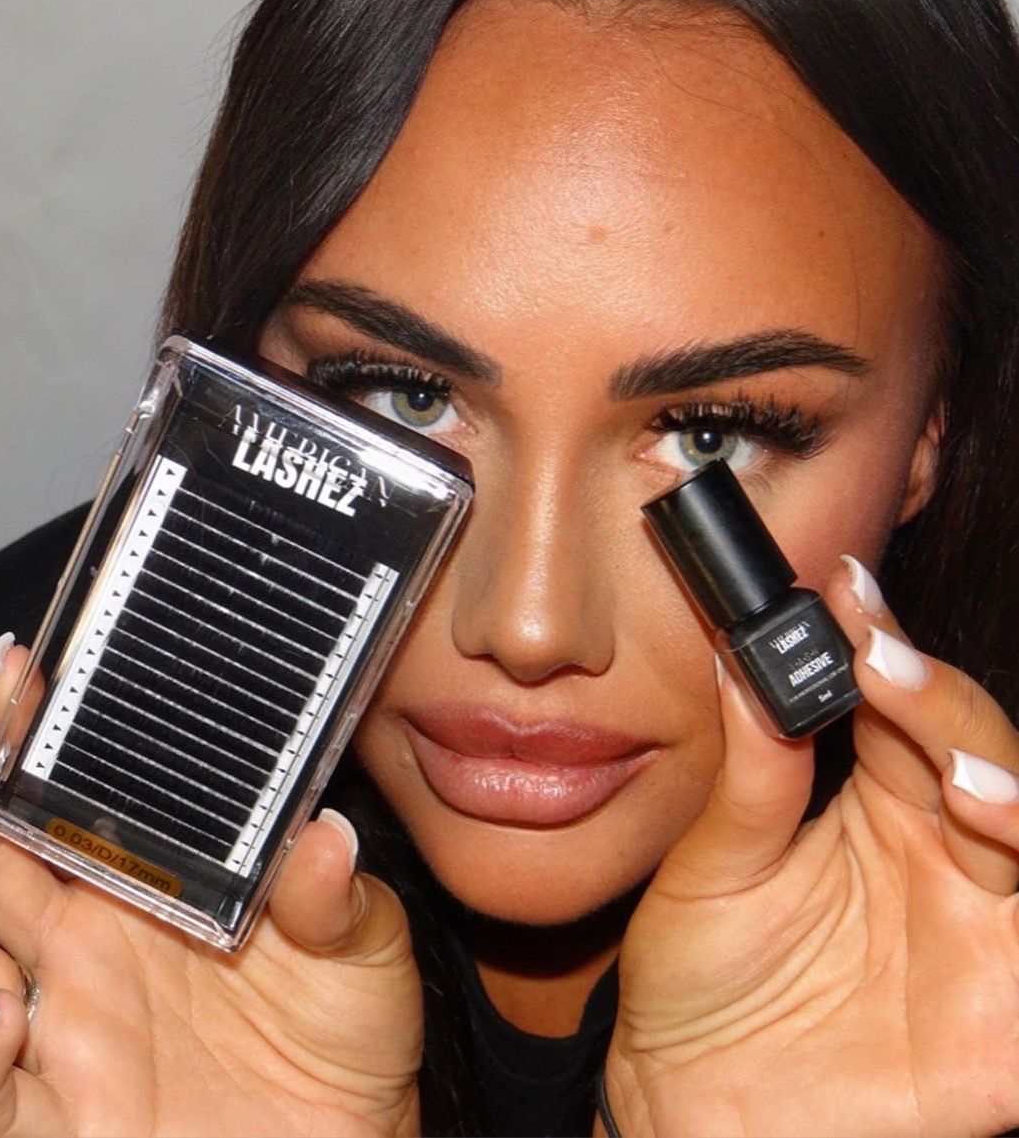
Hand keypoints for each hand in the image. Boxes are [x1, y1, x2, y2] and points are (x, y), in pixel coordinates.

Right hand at [0, 639, 422, 1137]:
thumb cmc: (349, 1032)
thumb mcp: (364, 942)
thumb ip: (333, 893)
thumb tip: (323, 834)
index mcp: (145, 881)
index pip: (63, 794)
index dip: (27, 735)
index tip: (19, 669)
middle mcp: (88, 944)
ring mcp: (67, 1026)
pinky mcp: (66, 1117)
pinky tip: (0, 1012)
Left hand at [604, 556, 1018, 1137]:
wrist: (691, 1096)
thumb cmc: (701, 973)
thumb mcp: (716, 862)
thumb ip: (753, 770)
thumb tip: (744, 657)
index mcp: (875, 804)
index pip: (900, 708)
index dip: (881, 645)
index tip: (845, 590)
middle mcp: (941, 855)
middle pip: (976, 756)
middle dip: (941, 708)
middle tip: (885, 664)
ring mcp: (981, 934)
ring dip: (1011, 800)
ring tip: (959, 781)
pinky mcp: (1001, 1024)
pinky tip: (1009, 839)